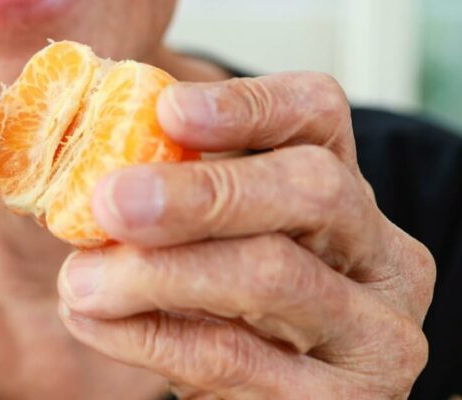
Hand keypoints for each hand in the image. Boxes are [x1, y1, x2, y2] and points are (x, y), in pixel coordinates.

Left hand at [57, 72, 435, 398]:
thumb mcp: (204, 241)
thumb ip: (166, 191)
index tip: (168, 110)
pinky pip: (233, 357)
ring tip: (79, 278)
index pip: (318, 113)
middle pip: (312, 189)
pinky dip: (148, 335)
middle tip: (110, 201)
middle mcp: (383, 254)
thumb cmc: (219, 309)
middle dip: (203, 191)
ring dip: (156, 271)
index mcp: (344, 187)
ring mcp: (376, 334)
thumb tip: (84, 147)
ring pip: (271, 274)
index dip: (247, 104)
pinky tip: (92, 321)